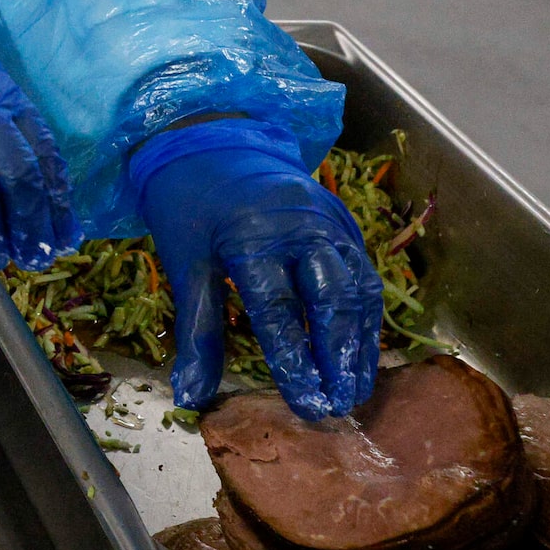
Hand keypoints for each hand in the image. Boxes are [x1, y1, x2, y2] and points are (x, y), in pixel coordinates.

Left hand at [134, 118, 379, 419]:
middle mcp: (301, 227)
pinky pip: (363, 276)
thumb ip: (196, 334)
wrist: (212, 143)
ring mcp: (329, 222)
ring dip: (359, 344)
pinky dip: (365, 319)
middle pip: (330, 299)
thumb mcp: (184, 265)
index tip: (307, 405)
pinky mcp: (345, 224)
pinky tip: (362, 354)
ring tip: (356, 392)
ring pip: (356, 290)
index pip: (278, 309)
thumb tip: (190, 399)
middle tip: (339, 407)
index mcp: (252, 234)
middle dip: (337, 358)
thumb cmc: (191, 207)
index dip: (295, 361)